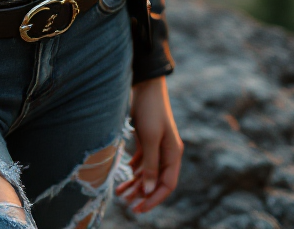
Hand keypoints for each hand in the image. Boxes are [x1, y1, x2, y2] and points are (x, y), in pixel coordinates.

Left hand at [116, 76, 182, 213]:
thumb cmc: (150, 110)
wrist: (145, 84)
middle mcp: (167, 152)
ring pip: (147, 172)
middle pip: (156, 181)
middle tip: (128, 205)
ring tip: (121, 194)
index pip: (167, 185)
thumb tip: (147, 191)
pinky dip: (133, 169)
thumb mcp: (150, 138)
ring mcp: (157, 146)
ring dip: (135, 183)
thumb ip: (150, 164)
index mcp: (173, 154)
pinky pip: (141, 161)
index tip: (140, 208)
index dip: (154, 198)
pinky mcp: (147, 139)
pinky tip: (124, 175)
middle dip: (142, 194)